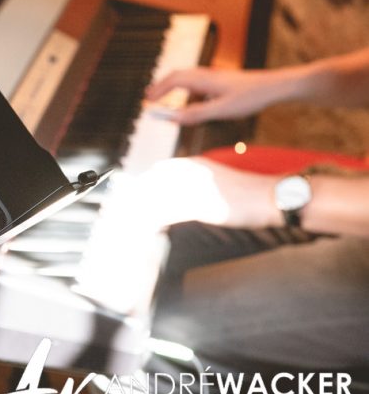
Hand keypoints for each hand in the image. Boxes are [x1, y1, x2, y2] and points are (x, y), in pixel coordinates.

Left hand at [100, 157, 281, 231]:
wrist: (275, 196)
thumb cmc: (248, 194)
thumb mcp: (216, 182)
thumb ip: (194, 186)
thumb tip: (174, 198)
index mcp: (194, 164)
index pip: (156, 172)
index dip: (139, 186)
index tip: (126, 198)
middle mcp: (191, 172)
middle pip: (150, 184)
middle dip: (132, 199)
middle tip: (118, 214)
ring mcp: (195, 187)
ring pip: (155, 199)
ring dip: (138, 212)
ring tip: (126, 225)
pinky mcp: (202, 204)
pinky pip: (169, 213)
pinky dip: (154, 221)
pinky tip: (147, 230)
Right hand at [146, 67, 287, 124]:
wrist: (274, 86)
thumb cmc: (250, 97)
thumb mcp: (222, 109)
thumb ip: (196, 114)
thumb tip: (173, 118)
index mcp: (203, 80)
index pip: (173, 81)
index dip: (158, 91)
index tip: (147, 102)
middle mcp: (206, 75)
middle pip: (177, 75)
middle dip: (161, 86)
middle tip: (149, 97)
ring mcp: (214, 77)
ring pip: (187, 76)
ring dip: (172, 85)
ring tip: (164, 96)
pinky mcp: (222, 81)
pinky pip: (196, 81)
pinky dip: (185, 87)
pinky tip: (190, 97)